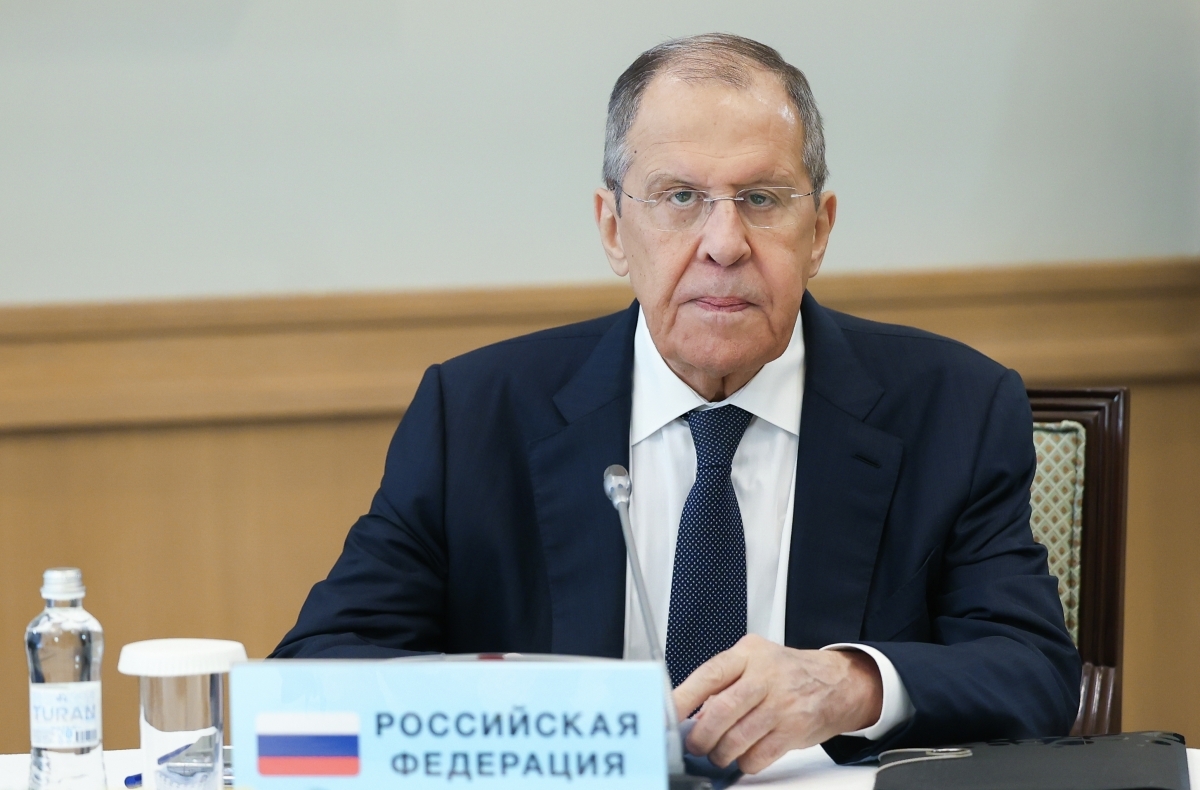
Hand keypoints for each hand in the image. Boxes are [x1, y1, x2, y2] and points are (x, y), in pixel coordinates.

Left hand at [672, 634, 882, 773]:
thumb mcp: (754, 660)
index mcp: (748, 654)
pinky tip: (744, 755)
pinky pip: (759, 755)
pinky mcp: (794, 729)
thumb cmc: (785, 672)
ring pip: (738, 738)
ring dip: (721, 753)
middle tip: (694, 745)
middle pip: (722, 710)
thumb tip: (690, 714)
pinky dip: (745, 762)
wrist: (836, 682)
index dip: (683, 698)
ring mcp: (782, 703)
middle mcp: (765, 676)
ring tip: (718, 753)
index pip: (709, 675)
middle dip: (702, 736)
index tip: (666, 716)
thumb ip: (725, 681)